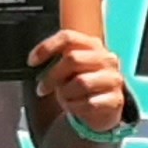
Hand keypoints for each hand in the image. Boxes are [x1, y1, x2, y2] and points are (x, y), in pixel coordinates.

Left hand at [26, 26, 128, 144]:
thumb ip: (57, 62)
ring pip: (81, 82)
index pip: (68, 37)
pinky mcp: (116, 99)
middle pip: (73, 58)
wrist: (102, 109)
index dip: (47, 47)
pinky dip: (76, 107)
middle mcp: (106, 58)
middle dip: (52, 76)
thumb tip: (35, 63)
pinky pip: (89, 103)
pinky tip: (75, 108)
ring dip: (65, 94)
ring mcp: (113, 78)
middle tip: (42, 88)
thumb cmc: (82, 85)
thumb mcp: (69, 70)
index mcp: (93, 45)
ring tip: (64, 99)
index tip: (31, 62)